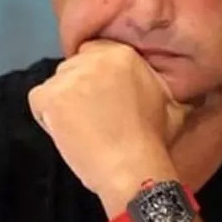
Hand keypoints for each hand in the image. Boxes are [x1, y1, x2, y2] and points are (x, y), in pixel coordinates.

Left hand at [28, 40, 188, 213]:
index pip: (95, 53)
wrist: (132, 168)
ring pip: (56, 84)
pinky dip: (47, 117)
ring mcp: (70, 77)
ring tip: (82, 129)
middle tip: (92, 118)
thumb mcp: (170, 101)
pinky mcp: (50, 97)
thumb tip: (182, 79)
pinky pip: (38, 101)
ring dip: (64, 104)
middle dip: (79, 89)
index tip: (101, 100)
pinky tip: (67, 133)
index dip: (95, 78)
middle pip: (74, 67)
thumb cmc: (153, 140)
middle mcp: (94, 58)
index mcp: (123, 53)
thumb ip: (159, 83)